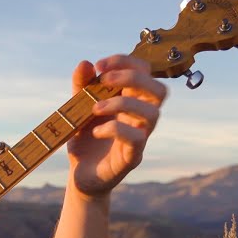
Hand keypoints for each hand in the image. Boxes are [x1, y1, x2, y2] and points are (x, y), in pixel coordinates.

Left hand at [67, 54, 168, 199]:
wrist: (81, 175)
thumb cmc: (85, 140)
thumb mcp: (78, 109)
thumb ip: (81, 86)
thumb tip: (85, 63)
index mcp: (132, 100)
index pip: (144, 72)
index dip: (126, 62)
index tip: (99, 66)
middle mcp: (140, 118)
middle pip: (159, 90)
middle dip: (133, 77)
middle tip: (104, 81)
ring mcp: (139, 138)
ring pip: (152, 114)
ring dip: (122, 103)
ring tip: (95, 108)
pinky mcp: (131, 157)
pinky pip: (136, 139)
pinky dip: (114, 129)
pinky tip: (96, 131)